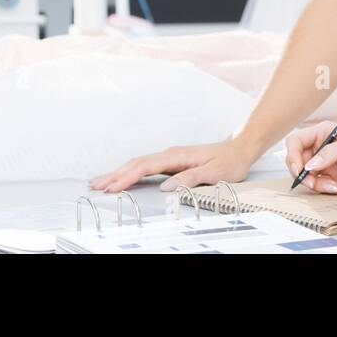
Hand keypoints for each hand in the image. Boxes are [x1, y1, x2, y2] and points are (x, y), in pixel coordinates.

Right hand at [88, 138, 256, 193]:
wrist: (239, 149)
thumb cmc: (229, 161)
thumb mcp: (214, 173)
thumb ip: (190, 179)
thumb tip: (166, 186)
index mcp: (177, 156)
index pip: (145, 167)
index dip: (126, 177)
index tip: (112, 186)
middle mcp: (171, 154)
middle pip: (136, 163)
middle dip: (115, 175)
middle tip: (96, 185)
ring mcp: (170, 157)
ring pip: (139, 164)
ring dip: (119, 173)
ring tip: (102, 182)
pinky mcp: (172, 162)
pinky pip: (146, 167)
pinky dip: (130, 172)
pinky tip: (123, 177)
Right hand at [284, 122, 336, 193]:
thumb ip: (331, 153)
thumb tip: (310, 165)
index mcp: (323, 133)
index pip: (296, 142)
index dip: (292, 156)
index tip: (299, 170)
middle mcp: (321, 148)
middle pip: (297, 163)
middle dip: (305, 176)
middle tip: (315, 184)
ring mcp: (326, 165)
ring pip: (309, 179)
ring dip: (322, 186)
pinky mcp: (333, 179)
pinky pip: (324, 188)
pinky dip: (335, 190)